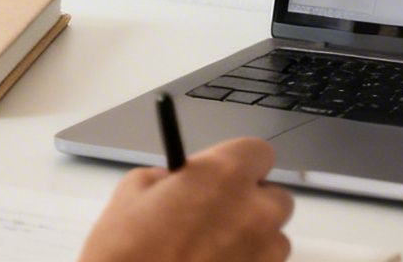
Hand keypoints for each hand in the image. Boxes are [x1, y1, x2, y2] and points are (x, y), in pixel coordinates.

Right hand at [78, 137, 294, 261]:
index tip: (225, 173)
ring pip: (276, 238)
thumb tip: (180, 182)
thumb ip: (169, 178)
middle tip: (218, 214)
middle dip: (252, 203)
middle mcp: (253, 212)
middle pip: (277, 197)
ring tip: (215, 249)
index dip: (241, 162)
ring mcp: (262, 254)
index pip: (259, 152)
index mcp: (223, 176)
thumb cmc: (125, 252)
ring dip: (255, 239)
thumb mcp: (133, 192)